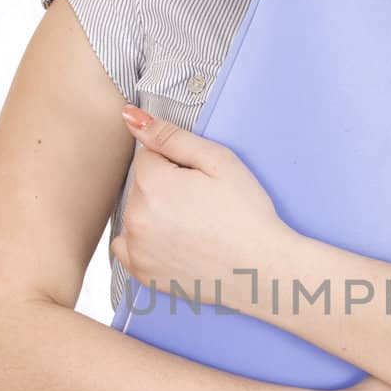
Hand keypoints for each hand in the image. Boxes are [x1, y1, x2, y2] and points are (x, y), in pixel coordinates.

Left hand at [110, 107, 288, 302]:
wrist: (262, 269)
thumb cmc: (247, 215)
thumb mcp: (219, 161)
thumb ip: (170, 136)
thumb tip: (130, 117)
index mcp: (152, 183)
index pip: (149, 157)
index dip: (177, 165)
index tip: (201, 183)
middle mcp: (136, 216)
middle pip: (140, 187)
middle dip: (165, 189)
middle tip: (203, 206)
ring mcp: (136, 248)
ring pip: (136, 215)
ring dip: (155, 215)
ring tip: (193, 227)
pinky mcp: (142, 273)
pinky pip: (127, 248)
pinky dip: (144, 243)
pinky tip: (173, 244)